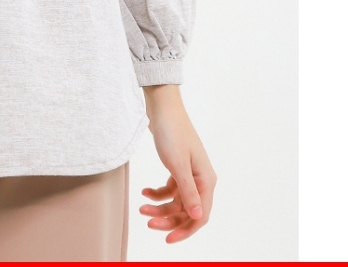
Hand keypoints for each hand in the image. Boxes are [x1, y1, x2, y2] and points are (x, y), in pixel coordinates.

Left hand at [139, 85, 216, 242]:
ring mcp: (189, 174)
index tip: (167, 239)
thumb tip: (197, 217)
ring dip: (160, 208)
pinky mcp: (177, 168)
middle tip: (147, 221)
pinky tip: (144, 192)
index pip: (200, 215)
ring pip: (176, 202)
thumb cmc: (172, 133)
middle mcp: (200, 180)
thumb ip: (188, 191)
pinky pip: (169, 190)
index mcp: (206, 180)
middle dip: (168, 219)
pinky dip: (157, 194)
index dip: (185, 230)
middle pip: (187, 211)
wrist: (162, 108)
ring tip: (141, 208)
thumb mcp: (178, 164)